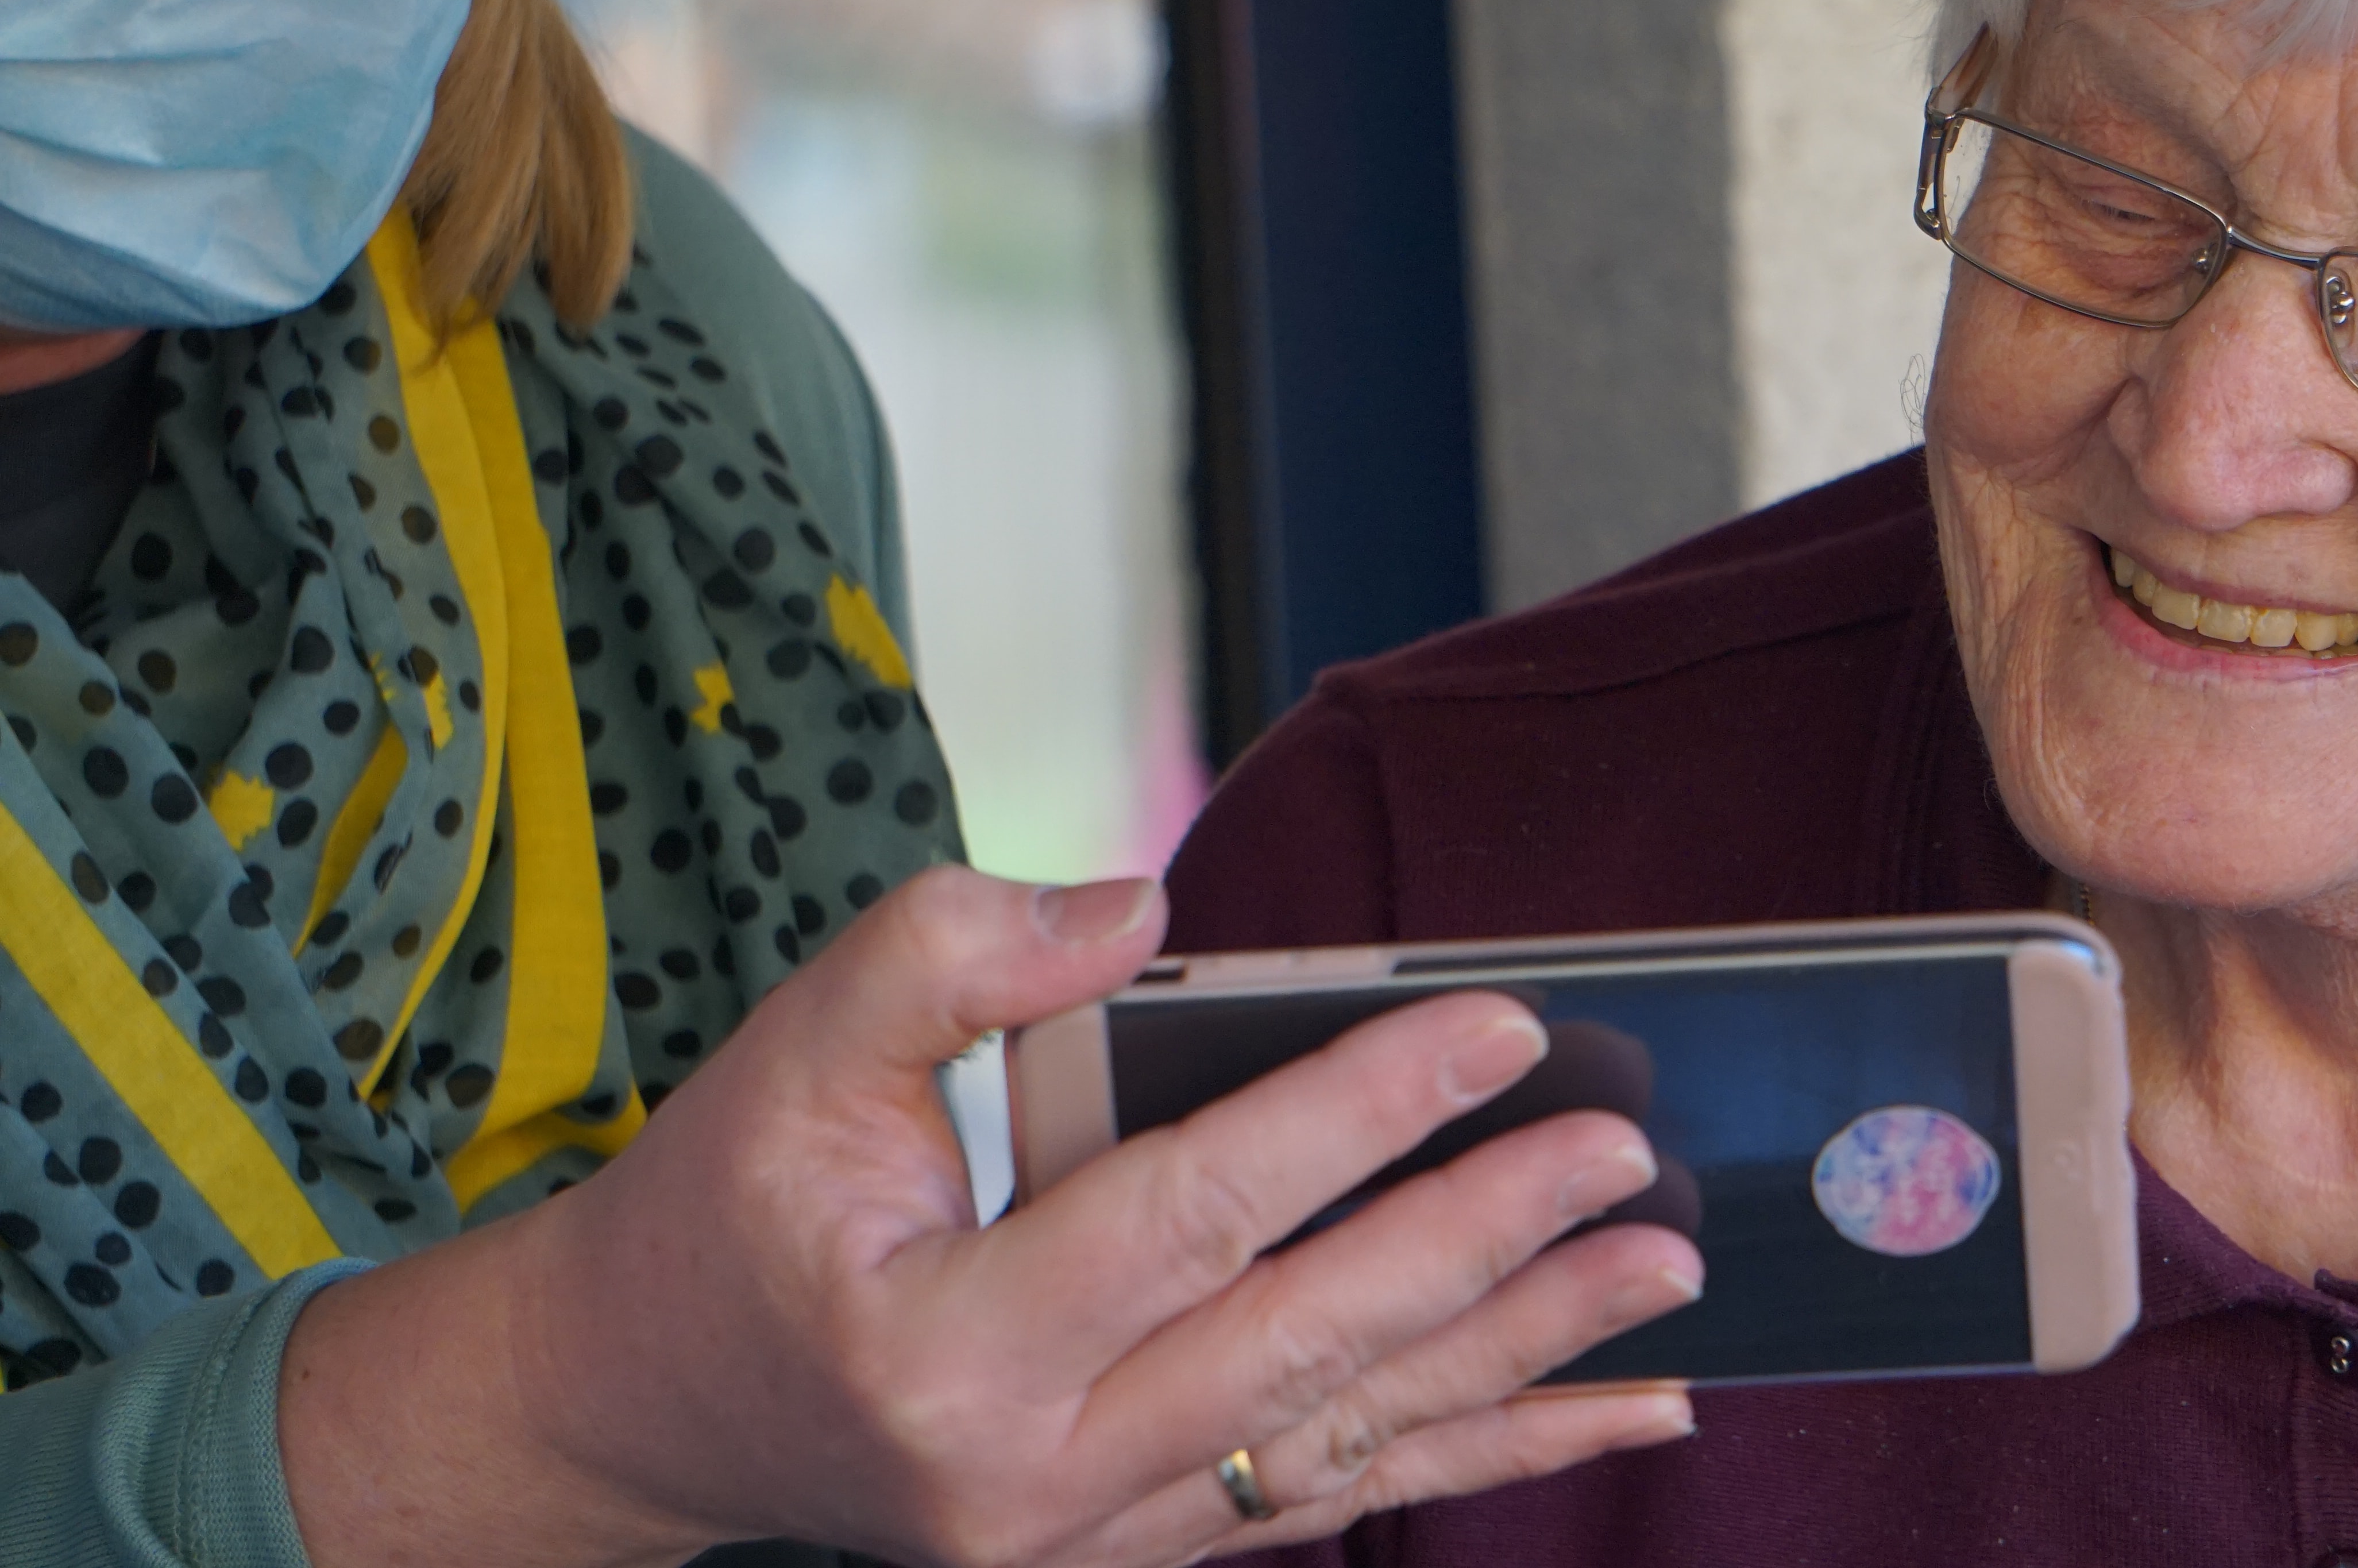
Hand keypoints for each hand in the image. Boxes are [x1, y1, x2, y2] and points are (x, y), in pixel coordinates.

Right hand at [281, 865, 1703, 1566]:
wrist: (644, 1407)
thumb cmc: (728, 1209)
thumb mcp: (792, 1047)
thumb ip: (955, 951)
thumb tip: (1145, 905)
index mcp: (946, 1343)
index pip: (1197, 1207)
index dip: (1358, 1108)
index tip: (1501, 1026)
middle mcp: (1029, 1474)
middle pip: (1306, 1342)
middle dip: (1487, 1244)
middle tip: (1629, 1160)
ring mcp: (1088, 1538)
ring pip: (1348, 1439)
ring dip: (1526, 1358)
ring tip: (1663, 1282)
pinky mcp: (1130, 1550)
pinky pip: (1333, 1497)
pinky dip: (1480, 1453)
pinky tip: (1609, 1414)